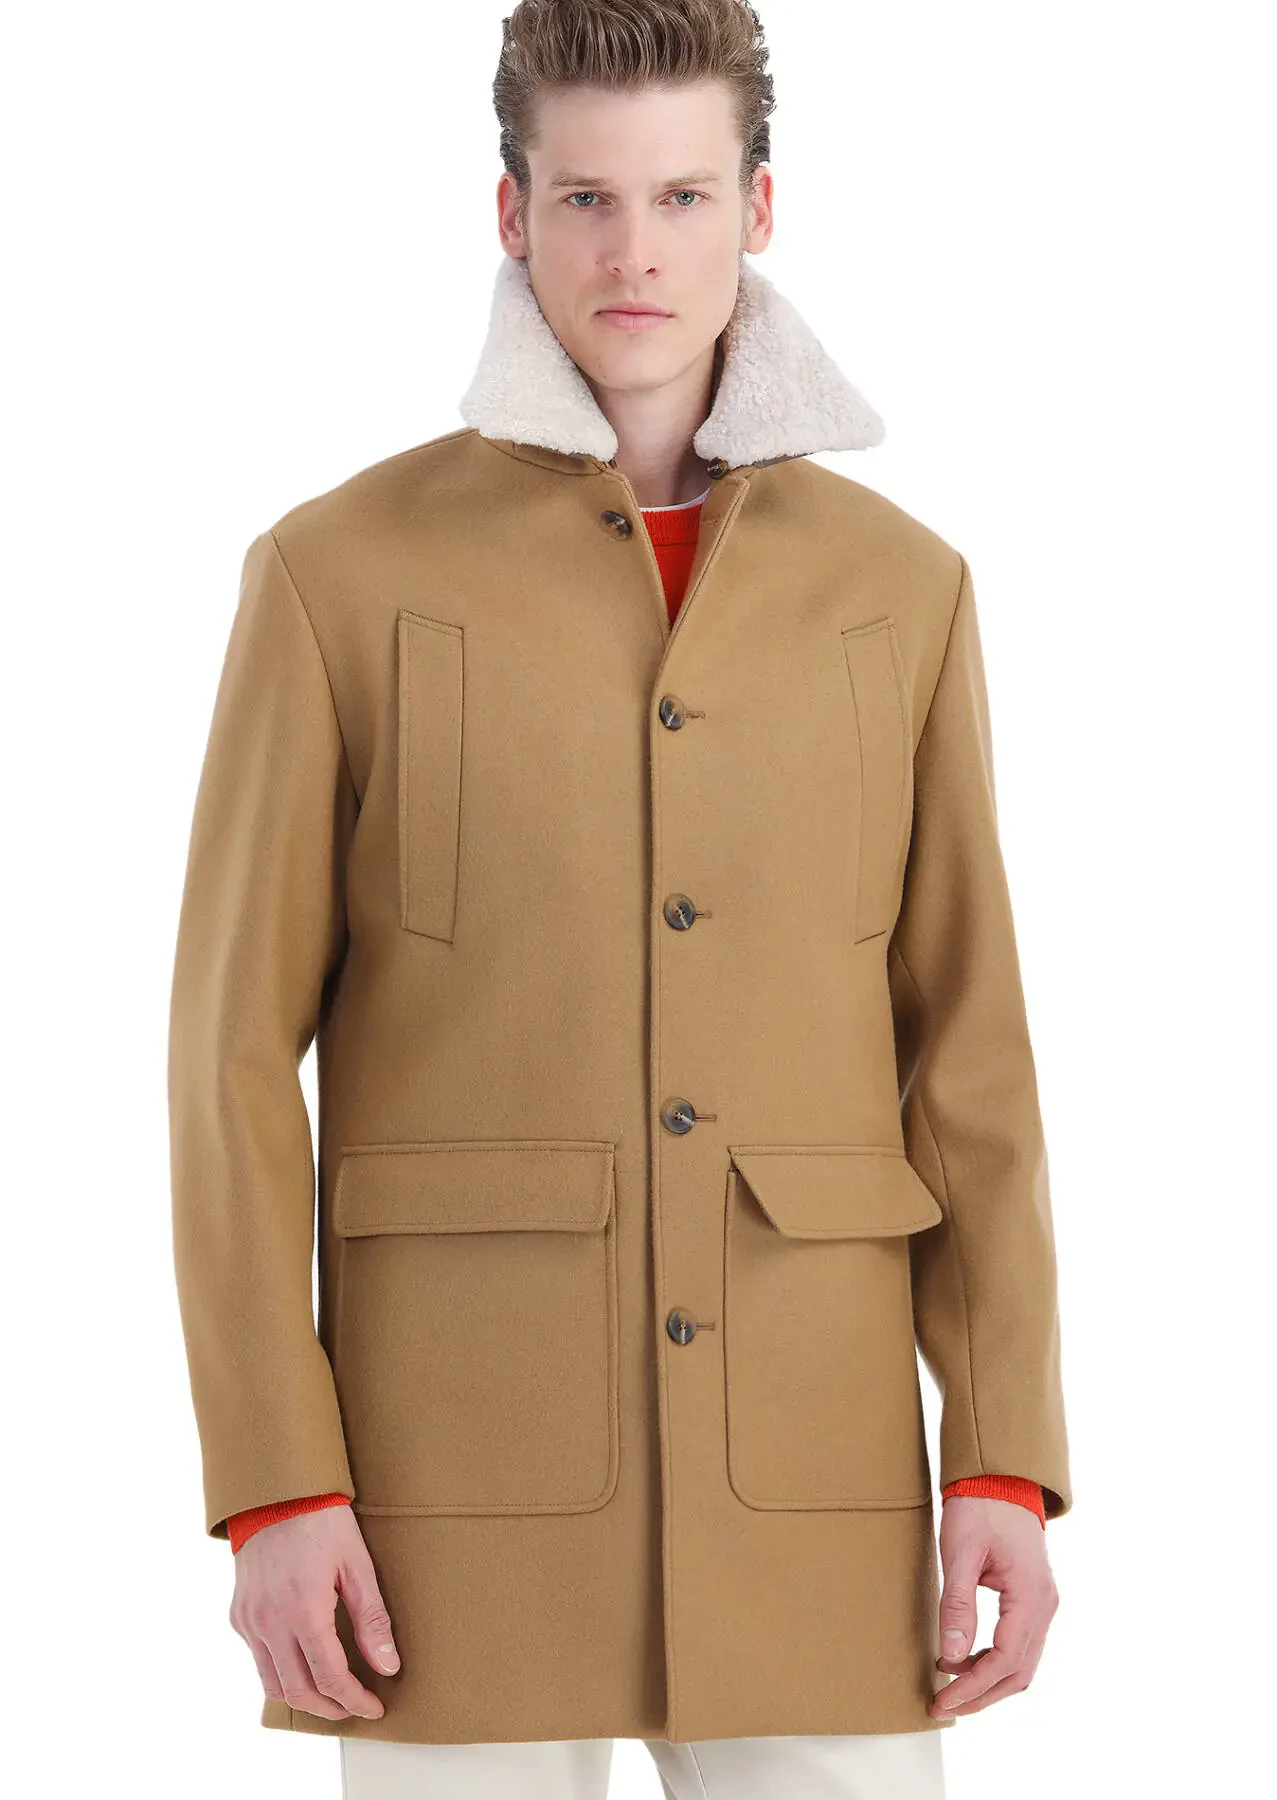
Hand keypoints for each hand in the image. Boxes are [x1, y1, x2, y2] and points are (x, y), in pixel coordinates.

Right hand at [228, 1503, 400, 1720]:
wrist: (277, 1492)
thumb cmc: (322, 1522)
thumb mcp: (358, 1565)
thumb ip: (372, 1619)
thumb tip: (388, 1666)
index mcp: (303, 1610)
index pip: (330, 1678)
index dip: (354, 1700)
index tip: (374, 1707)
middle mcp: (270, 1623)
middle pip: (299, 1692)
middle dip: (331, 1709)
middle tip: (356, 1706)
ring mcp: (250, 1621)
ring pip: (273, 1685)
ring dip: (305, 1699)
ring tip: (332, 1696)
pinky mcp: (239, 1616)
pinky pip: (259, 1660)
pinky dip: (282, 1674)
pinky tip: (304, 1665)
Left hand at [929, 1495, 1058, 1717]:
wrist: (1001, 1477)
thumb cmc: (979, 1508)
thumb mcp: (959, 1553)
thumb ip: (957, 1604)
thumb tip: (952, 1655)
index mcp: (1030, 1595)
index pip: (1004, 1660)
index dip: (973, 1686)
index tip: (943, 1700)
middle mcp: (1044, 1605)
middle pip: (1018, 1672)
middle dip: (981, 1694)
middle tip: (943, 1705)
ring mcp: (1043, 1603)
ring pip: (1021, 1662)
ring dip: (987, 1680)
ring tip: (948, 1683)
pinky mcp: (1033, 1599)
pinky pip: (1019, 1644)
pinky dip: (993, 1660)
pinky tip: (963, 1657)